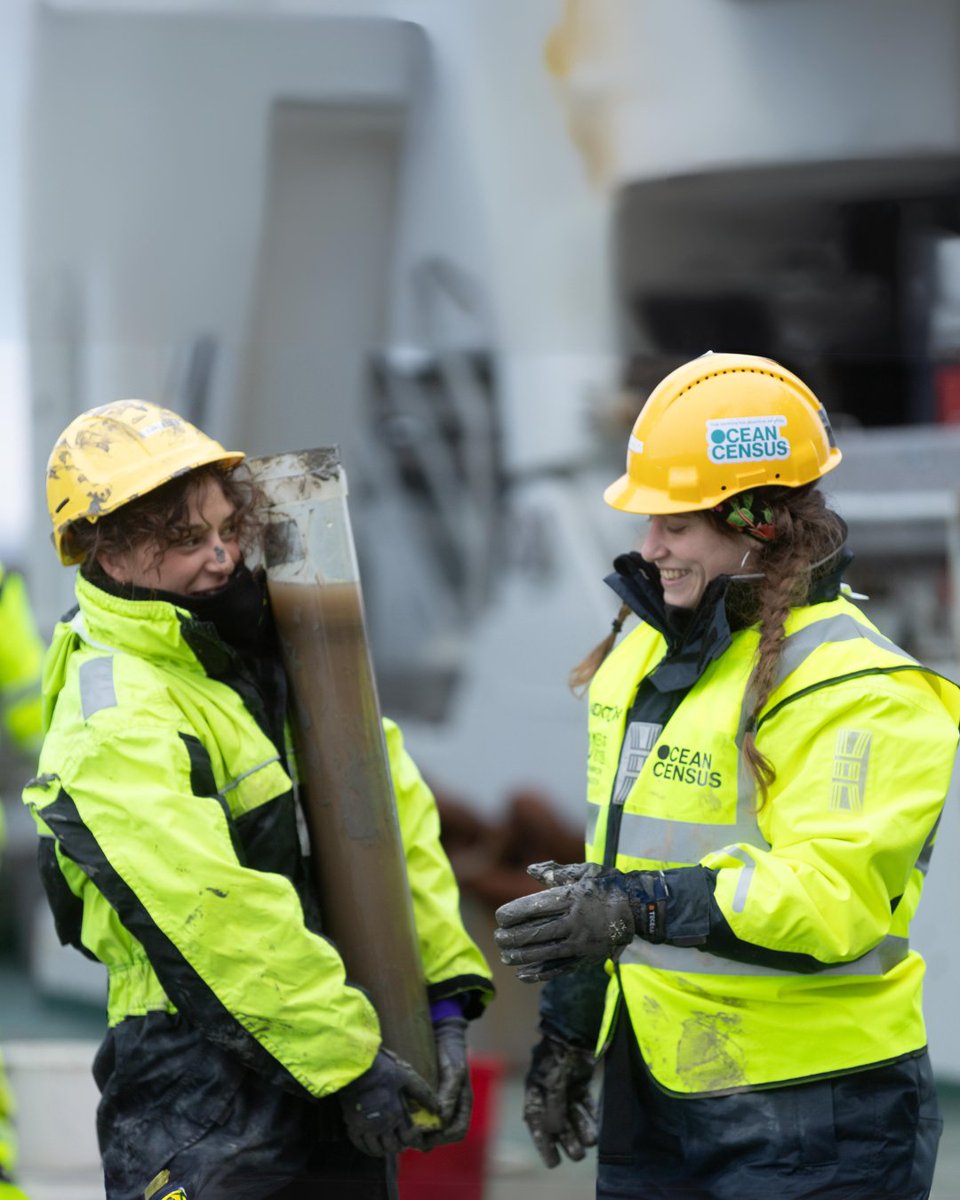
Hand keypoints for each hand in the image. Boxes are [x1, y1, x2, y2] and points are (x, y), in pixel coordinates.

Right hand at [337, 1048, 437, 1156]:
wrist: (355, 1067)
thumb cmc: (382, 1070)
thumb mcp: (406, 1077)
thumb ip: (422, 1094)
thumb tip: (437, 1109)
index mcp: (397, 1114)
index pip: (409, 1138)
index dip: (413, 1139)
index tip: (413, 1134)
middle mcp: (382, 1125)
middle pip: (393, 1147)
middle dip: (399, 1145)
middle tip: (400, 1139)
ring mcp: (366, 1128)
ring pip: (377, 1149)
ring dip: (384, 1149)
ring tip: (387, 1142)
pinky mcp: (352, 1125)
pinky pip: (360, 1145)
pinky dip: (368, 1149)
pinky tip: (372, 1144)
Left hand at [415, 1016, 472, 1148]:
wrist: (442, 1035)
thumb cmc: (452, 1053)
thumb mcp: (454, 1071)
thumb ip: (450, 1093)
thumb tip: (442, 1118)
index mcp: (463, 1105)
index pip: (457, 1131)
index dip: (443, 1137)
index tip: (425, 1135)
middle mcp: (452, 1108)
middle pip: (442, 1135)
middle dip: (427, 1139)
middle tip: (409, 1136)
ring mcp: (439, 1105)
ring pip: (431, 1129)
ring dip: (419, 1133)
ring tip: (403, 1130)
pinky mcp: (427, 1099)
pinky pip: (421, 1117)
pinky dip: (413, 1121)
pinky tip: (401, 1117)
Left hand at [495, 861, 639, 980]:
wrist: (638, 910)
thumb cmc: (607, 886)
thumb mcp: (584, 872)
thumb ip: (556, 872)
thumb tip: (530, 870)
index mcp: (572, 899)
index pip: (536, 907)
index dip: (514, 913)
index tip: (500, 917)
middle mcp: (575, 922)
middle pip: (537, 932)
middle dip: (513, 937)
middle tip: (497, 938)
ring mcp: (581, 943)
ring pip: (545, 953)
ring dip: (522, 956)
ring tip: (505, 956)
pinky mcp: (587, 958)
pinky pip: (560, 969)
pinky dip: (540, 973)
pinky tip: (523, 974)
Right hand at [523, 1031, 596, 1168]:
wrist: (576, 1031)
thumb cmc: (558, 1056)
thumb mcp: (553, 1084)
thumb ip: (553, 1109)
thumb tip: (554, 1132)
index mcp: (535, 1089)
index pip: (536, 1122)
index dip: (543, 1143)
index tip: (553, 1162)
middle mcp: (549, 1090)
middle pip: (557, 1121)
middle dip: (566, 1139)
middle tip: (577, 1156)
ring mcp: (566, 1085)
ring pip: (572, 1114)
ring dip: (580, 1129)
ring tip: (589, 1143)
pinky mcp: (581, 1080)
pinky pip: (584, 1103)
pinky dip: (589, 1115)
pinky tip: (595, 1128)